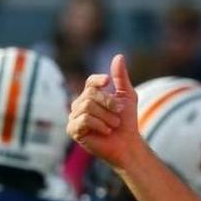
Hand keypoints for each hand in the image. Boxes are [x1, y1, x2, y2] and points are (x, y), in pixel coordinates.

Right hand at [66, 54, 144, 170]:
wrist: (127, 143)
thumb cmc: (127, 121)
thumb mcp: (127, 95)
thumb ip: (121, 77)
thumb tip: (119, 56)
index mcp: (91, 95)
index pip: (90, 82)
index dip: (98, 80)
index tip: (108, 82)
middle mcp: (79, 104)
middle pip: (90, 94)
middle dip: (109, 103)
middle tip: (120, 113)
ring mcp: (74, 117)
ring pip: (87, 106)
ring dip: (106, 116)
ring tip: (113, 125)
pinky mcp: (73, 130)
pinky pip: (84, 120)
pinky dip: (99, 124)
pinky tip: (106, 131)